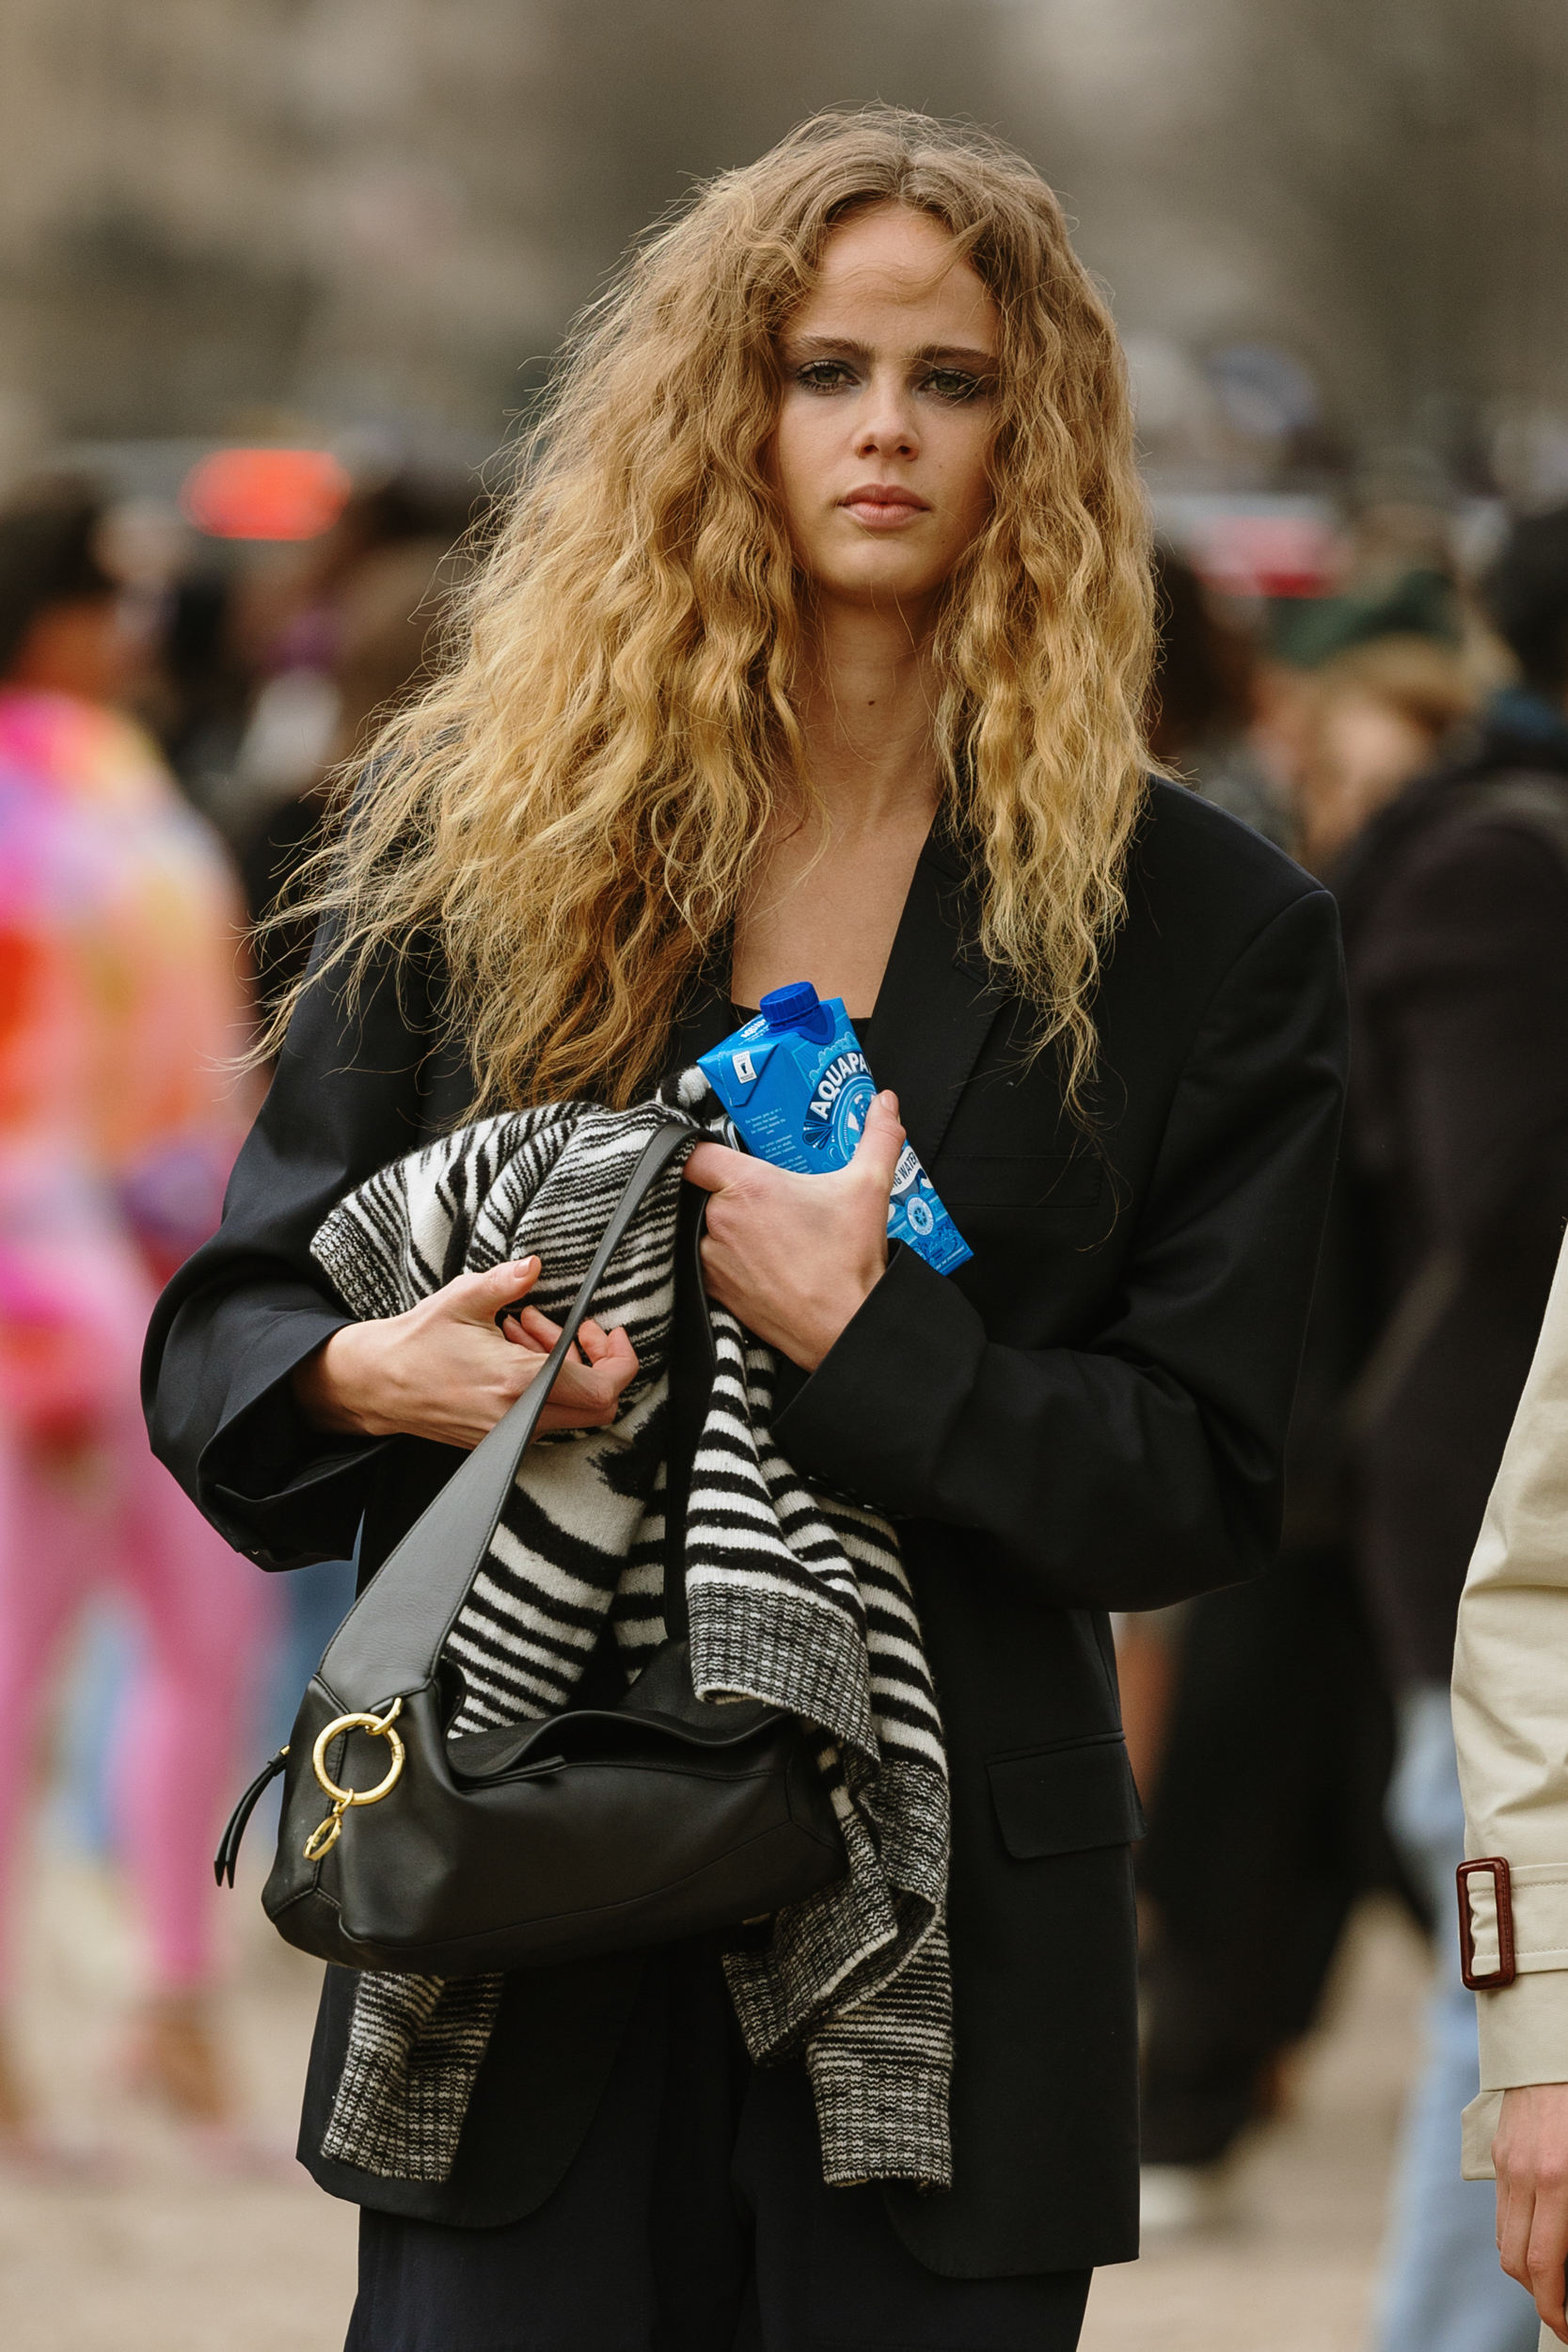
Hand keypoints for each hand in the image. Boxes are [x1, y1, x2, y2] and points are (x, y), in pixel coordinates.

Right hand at [293, 1257, 639, 1450]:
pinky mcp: (498, 1440)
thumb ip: (507, 1281)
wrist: (376, 1384)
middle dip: (593, 1361)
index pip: (601, 1389)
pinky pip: (542, 1416)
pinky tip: (513, 1352)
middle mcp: (519, 1416)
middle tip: (572, 1328)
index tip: (612, 1334)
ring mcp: (509, 1434)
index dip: (619, 1361)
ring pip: (569, 1409)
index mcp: (519, 1381)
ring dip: (563, 1368)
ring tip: (526, 1329)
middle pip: (596, 1405)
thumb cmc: (416, 1342)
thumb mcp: (463, 1298)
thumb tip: (535, 1266)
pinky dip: (542, 1384)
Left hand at [682, 1089, 904, 1369]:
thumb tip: (885, 1103)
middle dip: (728, 1186)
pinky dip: (726, 1254)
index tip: (718, 1148)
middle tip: (761, 1190)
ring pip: (703, 1224)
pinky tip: (759, 1256)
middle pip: (703, 1187)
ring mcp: (711, 1258)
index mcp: (747, 1187)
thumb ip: (878, 1136)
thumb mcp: (869, 1187)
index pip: (692, 1152)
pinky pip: (707, 1259)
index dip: (699, 1146)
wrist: (843, 1329)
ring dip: (725, 1222)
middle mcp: (719, 1220)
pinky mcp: (714, 1289)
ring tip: (764, 1226)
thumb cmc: (848, 1262)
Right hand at [1495, 2081, 1567, 2338]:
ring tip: (1559, 2278)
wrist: (1558, 2038)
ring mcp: (1508, 2160)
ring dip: (1529, 2269)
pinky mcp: (1502, 2147)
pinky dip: (1521, 2233)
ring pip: (1505, 2238)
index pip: (1542, 2268)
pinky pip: (1505, 2207)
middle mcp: (1525, 2174)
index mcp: (1557, 2180)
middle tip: (1567, 2312)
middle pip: (1516, 2262)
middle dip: (1541, 2298)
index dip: (1554, 2310)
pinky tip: (1546, 2235)